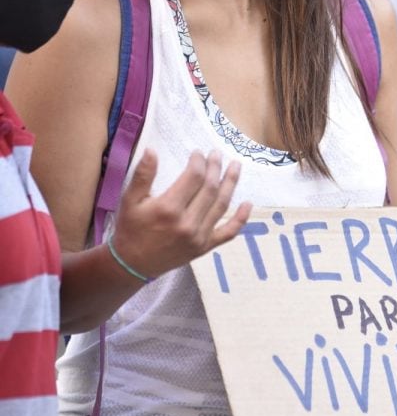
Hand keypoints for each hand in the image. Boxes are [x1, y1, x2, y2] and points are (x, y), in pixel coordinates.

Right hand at [111, 149, 251, 278]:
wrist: (133, 264)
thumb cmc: (131, 229)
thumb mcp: (129, 200)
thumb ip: (143, 175)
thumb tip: (152, 150)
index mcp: (169, 208)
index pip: (193, 178)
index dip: (198, 162)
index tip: (198, 153)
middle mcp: (187, 222)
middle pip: (210, 188)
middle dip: (215, 168)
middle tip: (218, 154)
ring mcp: (199, 236)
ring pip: (221, 205)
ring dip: (231, 184)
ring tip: (236, 167)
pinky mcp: (205, 247)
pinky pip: (228, 232)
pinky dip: (241, 219)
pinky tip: (248, 204)